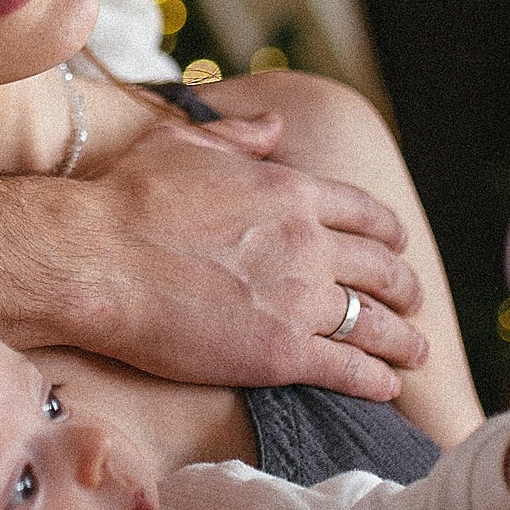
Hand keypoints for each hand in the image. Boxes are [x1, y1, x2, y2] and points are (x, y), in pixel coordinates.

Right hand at [0, 115, 426, 398]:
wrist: (94, 259)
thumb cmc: (126, 197)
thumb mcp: (184, 142)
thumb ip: (238, 134)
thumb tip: (275, 124)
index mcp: (291, 191)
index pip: (365, 212)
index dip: (388, 232)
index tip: (396, 245)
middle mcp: (308, 243)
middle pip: (382, 268)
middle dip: (405, 287)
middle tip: (411, 301)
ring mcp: (300, 300)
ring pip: (377, 323)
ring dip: (404, 339)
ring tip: (415, 352)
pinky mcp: (281, 353)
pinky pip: (350, 368)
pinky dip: (376, 379)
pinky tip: (386, 386)